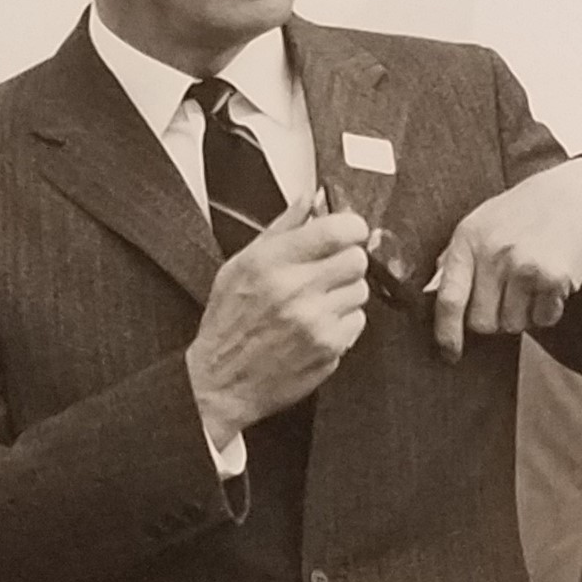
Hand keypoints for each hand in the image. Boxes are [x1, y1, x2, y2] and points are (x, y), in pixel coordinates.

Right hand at [186, 194, 370, 444]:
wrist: (221, 382)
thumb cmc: (228, 324)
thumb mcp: (240, 265)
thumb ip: (280, 228)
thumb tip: (308, 199)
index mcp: (272, 263)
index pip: (337, 230)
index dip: (351, 227)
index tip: (349, 230)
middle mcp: (296, 290)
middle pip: (357, 259)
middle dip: (348, 259)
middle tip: (330, 268)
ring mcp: (316, 321)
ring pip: (360, 290)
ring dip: (345, 292)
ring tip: (316, 301)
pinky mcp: (330, 348)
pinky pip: (358, 322)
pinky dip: (344, 321)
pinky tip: (318, 324)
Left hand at [432, 156, 581, 361]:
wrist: (579, 193)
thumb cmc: (525, 212)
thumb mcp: (481, 224)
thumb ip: (456, 259)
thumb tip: (432, 295)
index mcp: (468, 239)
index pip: (448, 299)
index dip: (446, 333)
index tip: (450, 353)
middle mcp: (493, 253)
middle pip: (482, 322)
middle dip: (494, 318)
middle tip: (510, 294)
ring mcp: (524, 266)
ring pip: (513, 324)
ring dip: (524, 314)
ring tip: (532, 282)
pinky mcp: (553, 277)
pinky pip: (544, 319)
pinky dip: (549, 310)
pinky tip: (552, 284)